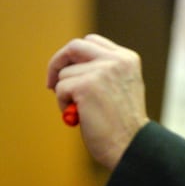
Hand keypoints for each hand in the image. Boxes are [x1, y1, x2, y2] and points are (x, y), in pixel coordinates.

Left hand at [47, 34, 149, 169]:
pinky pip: (60, 88)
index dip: (75, 55)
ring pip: (65, 73)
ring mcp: (102, 71)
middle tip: (52, 82)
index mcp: (128, 59)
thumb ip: (106, 70)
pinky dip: (63, 104)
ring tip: (81, 110)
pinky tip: (80, 115)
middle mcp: (116, 60)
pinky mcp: (86, 86)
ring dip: (65, 93)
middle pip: (74, 46)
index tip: (68, 69)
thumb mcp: (122, 86)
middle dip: (58, 62)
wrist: (131, 143)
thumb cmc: (123, 122)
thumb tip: (73, 65)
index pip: (92, 42)